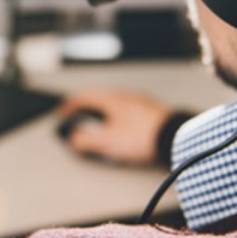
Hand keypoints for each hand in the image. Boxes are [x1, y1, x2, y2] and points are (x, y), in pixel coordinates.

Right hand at [58, 91, 174, 165]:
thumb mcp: (107, 141)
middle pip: (99, 98)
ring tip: (98, 126)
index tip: (63, 112)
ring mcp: (139, 101)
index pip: (84, 97)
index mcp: (111, 99)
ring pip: (114, 104)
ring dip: (102, 113)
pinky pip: (127, 110)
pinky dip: (117, 117)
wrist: (173, 136)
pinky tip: (121, 129)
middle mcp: (125, 96)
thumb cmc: (142, 136)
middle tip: (78, 118)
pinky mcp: (150, 111)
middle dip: (86, 109)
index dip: (70, 105)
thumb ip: (86, 140)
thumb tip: (73, 139)